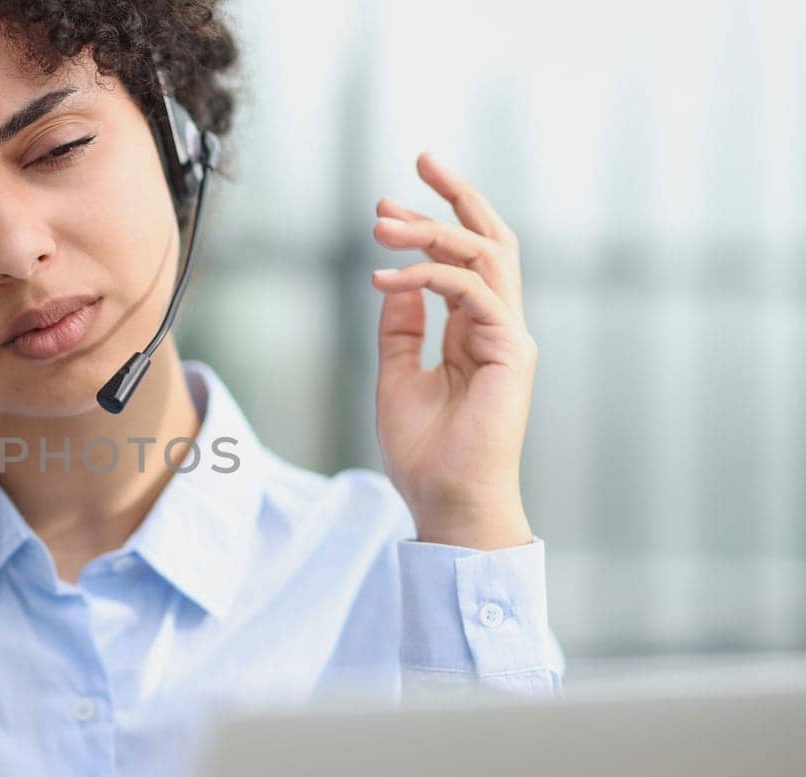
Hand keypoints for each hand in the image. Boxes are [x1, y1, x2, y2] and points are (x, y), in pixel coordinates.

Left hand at [370, 151, 535, 549]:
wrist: (447, 501)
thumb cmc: (426, 452)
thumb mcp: (398, 376)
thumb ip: (401, 329)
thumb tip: (392, 284)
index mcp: (475, 332)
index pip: (464, 260)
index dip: (433, 223)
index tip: (388, 203)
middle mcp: (499, 327)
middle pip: (491, 241)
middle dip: (458, 195)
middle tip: (421, 159)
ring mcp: (509, 338)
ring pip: (484, 257)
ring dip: (432, 230)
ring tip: (381, 220)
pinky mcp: (510, 352)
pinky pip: (471, 294)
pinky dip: (426, 278)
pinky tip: (383, 280)